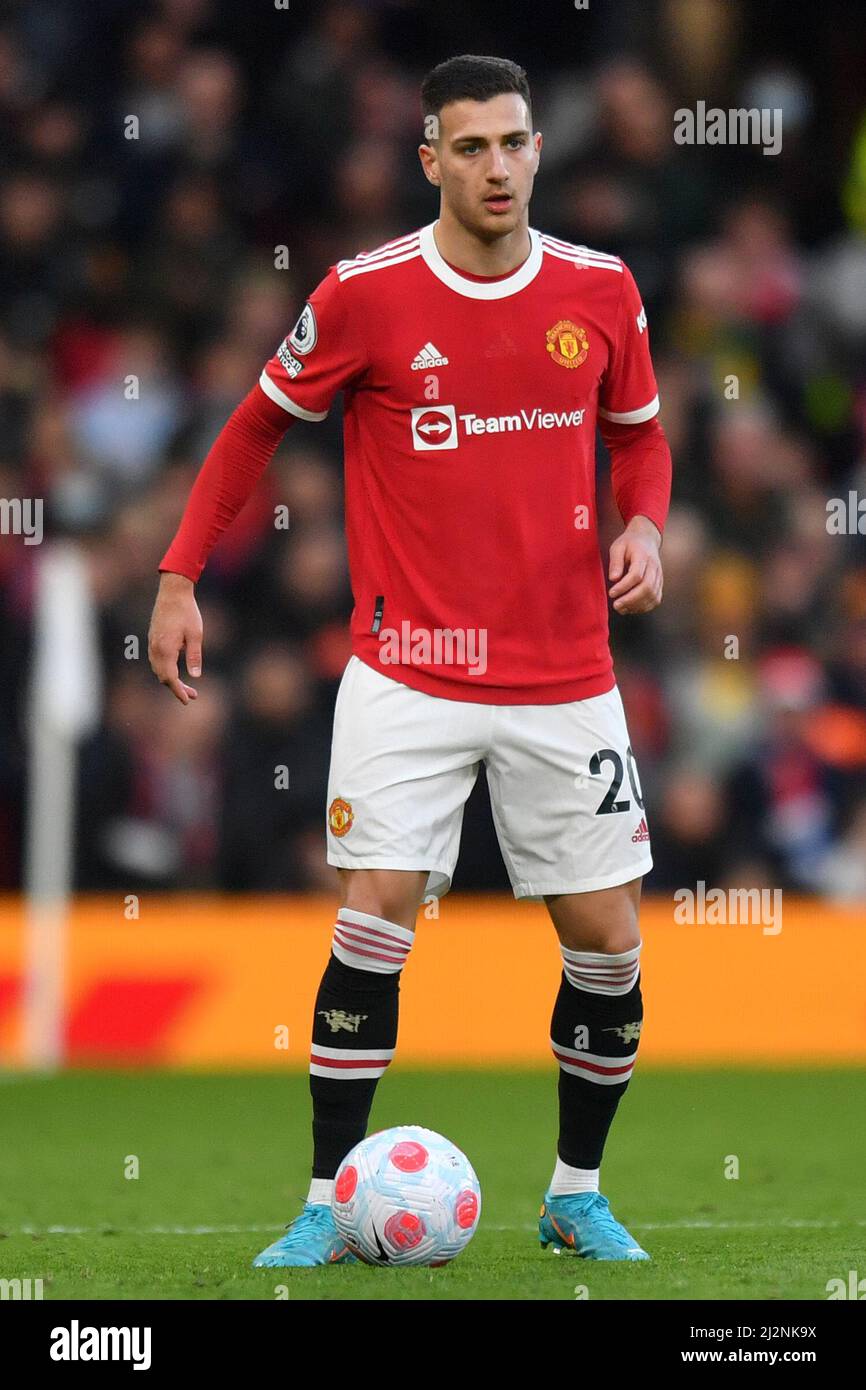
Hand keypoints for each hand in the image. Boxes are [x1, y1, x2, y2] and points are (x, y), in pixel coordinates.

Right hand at [148, 572, 202, 703]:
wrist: (173, 592)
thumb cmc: (187, 612)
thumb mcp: (196, 635)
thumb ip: (194, 656)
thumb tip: (195, 677)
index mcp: (165, 649)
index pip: (170, 678)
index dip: (178, 691)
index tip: (187, 700)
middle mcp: (155, 648)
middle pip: (162, 676)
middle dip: (176, 688)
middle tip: (193, 696)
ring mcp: (152, 643)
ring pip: (158, 669)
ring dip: (170, 680)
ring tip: (186, 686)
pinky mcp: (153, 638)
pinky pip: (156, 660)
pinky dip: (165, 670)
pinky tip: (175, 671)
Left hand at [608, 516, 662, 614]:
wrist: (646, 540)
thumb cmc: (629, 544)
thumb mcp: (618, 547)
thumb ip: (615, 562)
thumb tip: (613, 578)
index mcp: (643, 555)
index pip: (636, 574)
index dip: (624, 586)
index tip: (611, 593)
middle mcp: (654, 567)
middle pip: (647, 587)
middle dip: (630, 599)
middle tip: (616, 605)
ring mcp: (659, 576)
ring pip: (653, 595)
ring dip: (636, 605)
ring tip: (621, 608)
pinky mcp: (660, 584)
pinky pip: (655, 599)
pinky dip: (644, 607)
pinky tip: (630, 608)